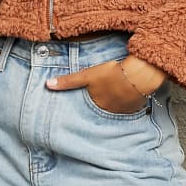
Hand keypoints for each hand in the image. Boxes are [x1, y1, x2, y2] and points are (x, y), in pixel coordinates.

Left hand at [46, 56, 167, 113]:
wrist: (138, 75)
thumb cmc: (111, 74)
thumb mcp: (87, 76)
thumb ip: (68, 82)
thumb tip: (48, 85)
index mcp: (97, 104)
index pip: (90, 106)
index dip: (91, 100)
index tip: (92, 97)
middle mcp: (110, 111)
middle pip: (103, 107)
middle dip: (103, 102)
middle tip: (105, 94)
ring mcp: (124, 110)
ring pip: (117, 107)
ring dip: (115, 101)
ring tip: (116, 92)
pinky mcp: (136, 106)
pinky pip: (129, 106)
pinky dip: (127, 101)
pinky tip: (127, 92)